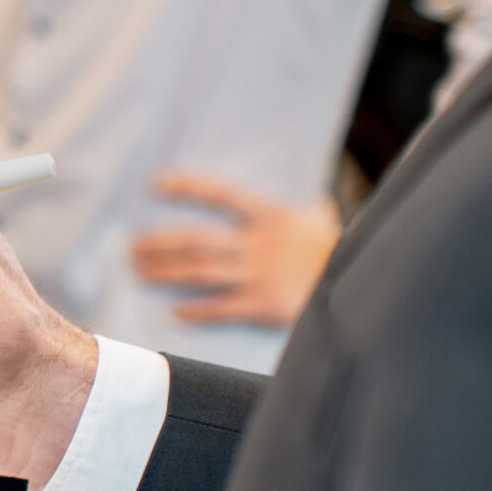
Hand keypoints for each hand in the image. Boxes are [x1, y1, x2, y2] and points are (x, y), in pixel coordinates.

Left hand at [131, 172, 340, 326]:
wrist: (360, 286)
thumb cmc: (336, 249)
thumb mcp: (319, 215)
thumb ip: (297, 199)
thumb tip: (290, 180)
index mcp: (271, 215)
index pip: (221, 195)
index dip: (188, 188)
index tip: (156, 185)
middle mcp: (260, 243)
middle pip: (196, 241)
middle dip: (159, 243)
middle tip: (131, 246)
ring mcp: (260, 274)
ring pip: (200, 272)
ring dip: (166, 273)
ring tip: (140, 273)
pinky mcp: (265, 304)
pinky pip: (223, 307)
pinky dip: (198, 310)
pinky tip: (176, 311)